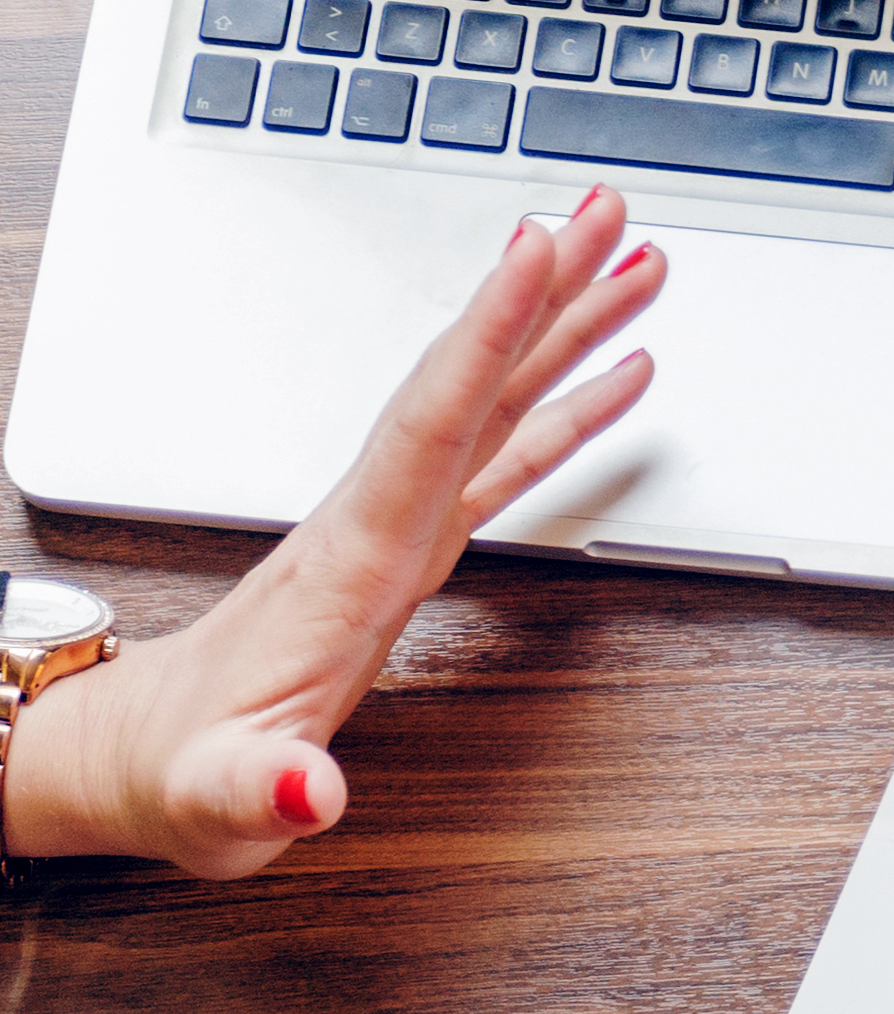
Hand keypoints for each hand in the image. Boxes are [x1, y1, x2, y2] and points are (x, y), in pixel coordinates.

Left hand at [3, 190, 662, 875]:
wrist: (137, 759)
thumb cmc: (184, 775)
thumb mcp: (217, 800)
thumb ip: (262, 792)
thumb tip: (311, 794)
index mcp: (351, 558)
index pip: (431, 422)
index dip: (488, 335)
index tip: (535, 250)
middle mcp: (379, 519)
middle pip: (474, 379)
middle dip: (542, 291)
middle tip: (606, 212)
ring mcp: (399, 526)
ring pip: (497, 400)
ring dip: (564, 327)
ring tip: (636, 263)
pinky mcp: (415, 548)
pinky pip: (506, 455)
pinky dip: (566, 408)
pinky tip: (618, 379)